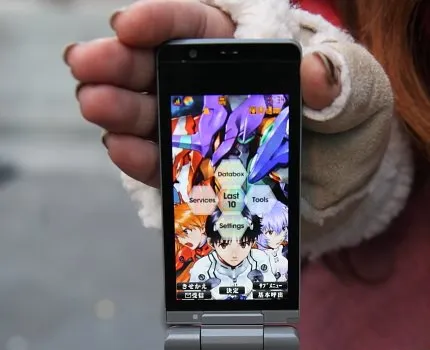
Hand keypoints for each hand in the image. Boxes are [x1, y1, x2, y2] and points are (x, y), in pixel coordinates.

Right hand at [63, 0, 340, 185]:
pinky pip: (162, 161)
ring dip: (117, 109)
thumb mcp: (356, 96)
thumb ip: (338, 80)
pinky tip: (119, 147)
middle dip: (118, 64)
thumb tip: (315, 73)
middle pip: (155, 66)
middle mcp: (207, 84)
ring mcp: (196, 128)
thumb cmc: (346, 128)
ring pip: (148, 112)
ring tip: (94, 106)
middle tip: (85, 66)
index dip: (157, 22)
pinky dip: (139, 156)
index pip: (192, 26)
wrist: (340, 181)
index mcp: (240, 48)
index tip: (127, 25)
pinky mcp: (194, 169)